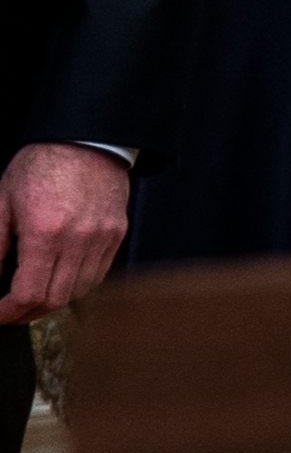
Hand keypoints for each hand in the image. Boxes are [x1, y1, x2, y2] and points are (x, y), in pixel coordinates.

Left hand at [0, 142, 132, 322]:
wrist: (86, 139)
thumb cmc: (43, 165)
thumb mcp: (3, 203)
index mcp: (46, 232)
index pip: (28, 294)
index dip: (8, 313)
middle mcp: (79, 239)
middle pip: (55, 300)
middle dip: (27, 313)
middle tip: (10, 311)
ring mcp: (102, 238)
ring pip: (78, 292)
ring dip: (53, 301)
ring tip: (34, 297)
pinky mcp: (116, 234)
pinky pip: (98, 275)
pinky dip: (76, 286)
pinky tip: (60, 279)